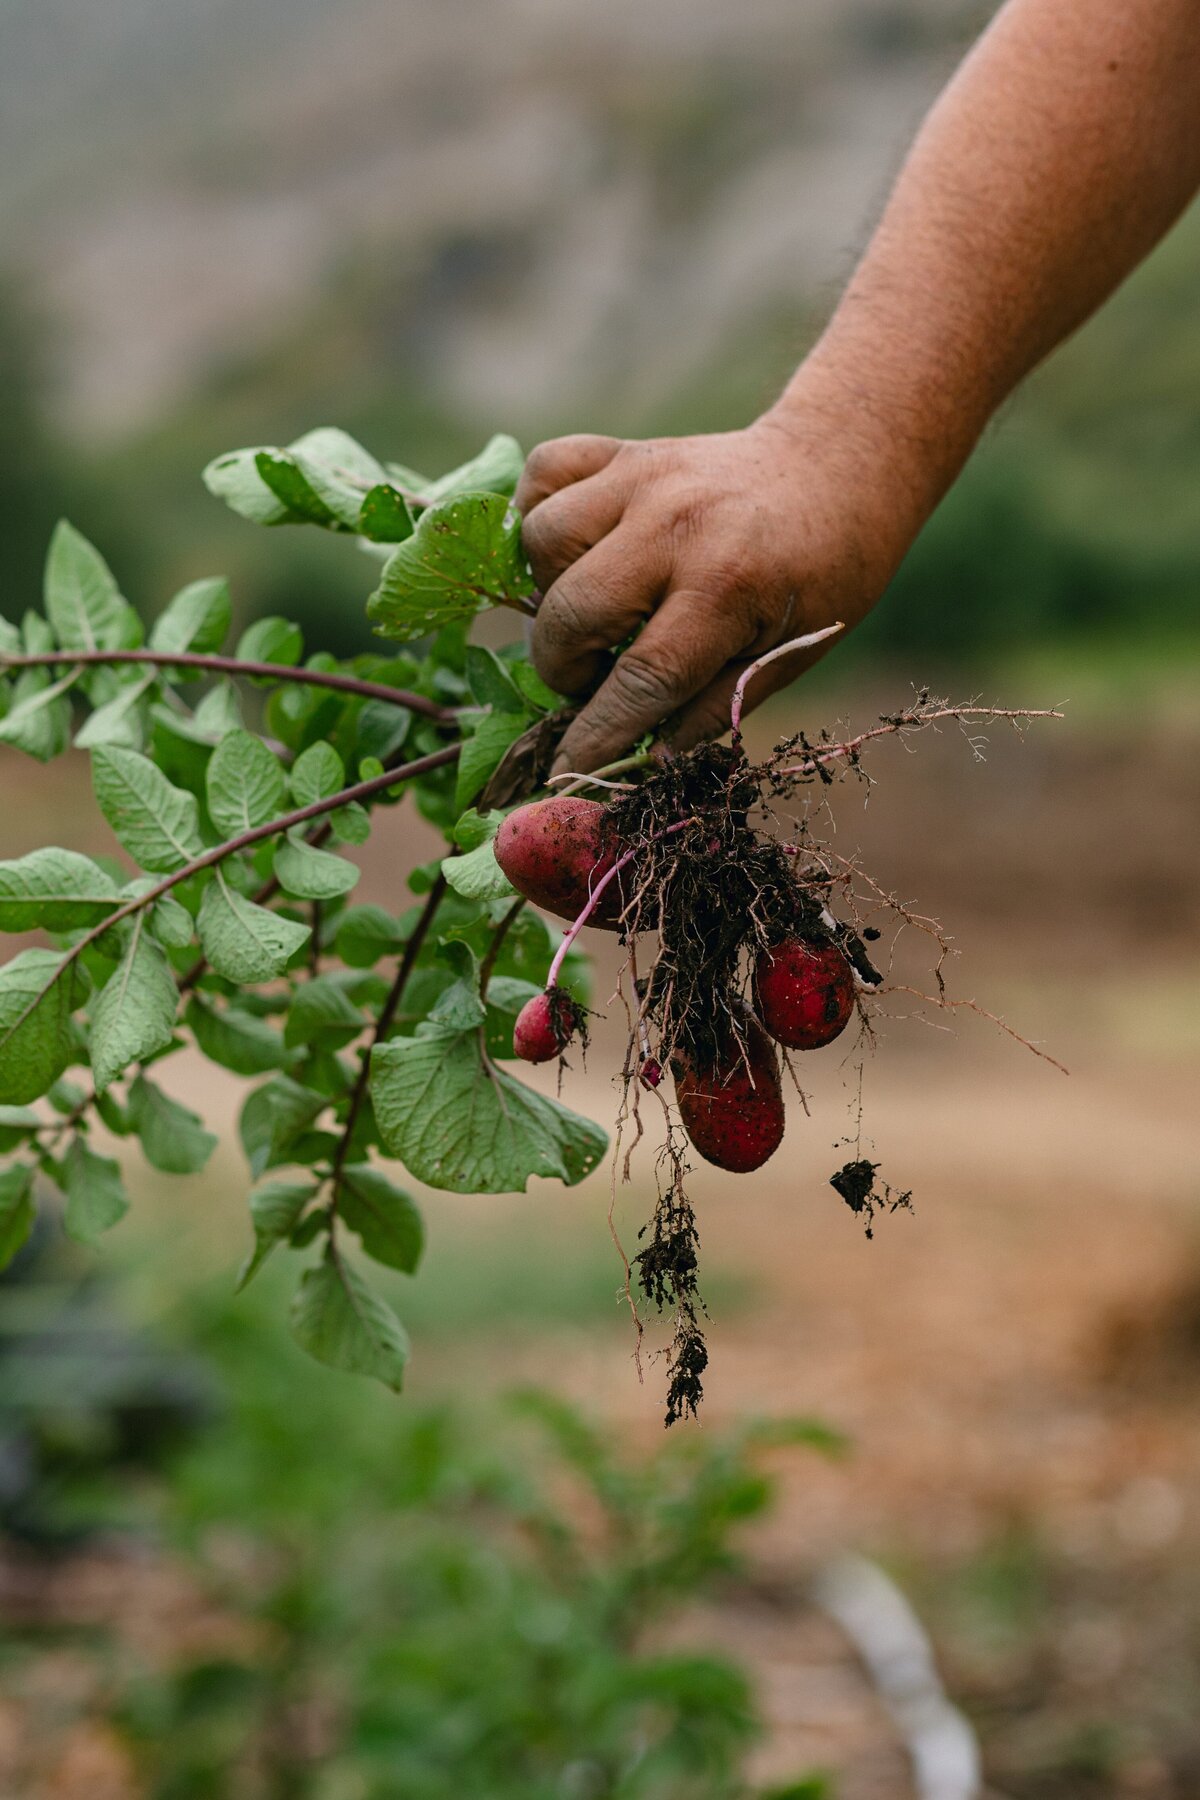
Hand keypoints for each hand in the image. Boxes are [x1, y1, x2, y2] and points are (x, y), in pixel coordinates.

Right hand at [516, 399, 922, 773]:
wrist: (836, 470)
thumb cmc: (819, 576)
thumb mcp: (785, 656)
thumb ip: (711, 710)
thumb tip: (647, 762)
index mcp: (727, 587)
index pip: (641, 679)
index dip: (596, 736)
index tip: (566, 770)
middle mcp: (675, 526)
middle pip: (573, 613)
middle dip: (565, 669)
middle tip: (594, 678)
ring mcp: (643, 477)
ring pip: (543, 541)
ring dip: (550, 593)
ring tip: (588, 612)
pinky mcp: (624, 450)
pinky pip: (545, 472)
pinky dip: (538, 512)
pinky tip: (570, 551)